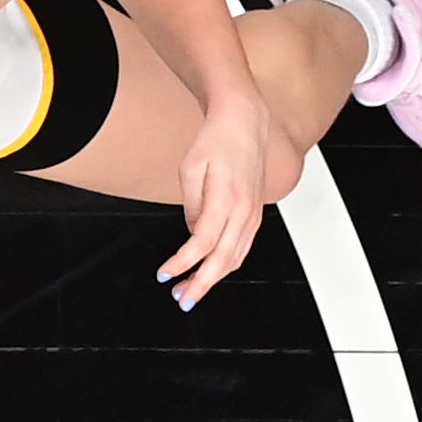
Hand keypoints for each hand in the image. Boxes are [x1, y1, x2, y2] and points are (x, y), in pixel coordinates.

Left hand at [157, 89, 277, 308]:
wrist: (246, 122)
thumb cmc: (217, 140)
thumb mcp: (190, 169)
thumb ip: (191, 206)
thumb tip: (192, 235)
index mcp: (226, 198)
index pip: (202, 242)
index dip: (183, 263)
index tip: (165, 274)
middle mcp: (244, 210)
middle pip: (223, 259)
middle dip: (201, 284)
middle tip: (182, 299)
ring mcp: (253, 214)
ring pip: (236, 257)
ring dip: (213, 278)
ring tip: (190, 289)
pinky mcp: (255, 214)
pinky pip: (242, 247)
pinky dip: (226, 264)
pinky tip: (210, 270)